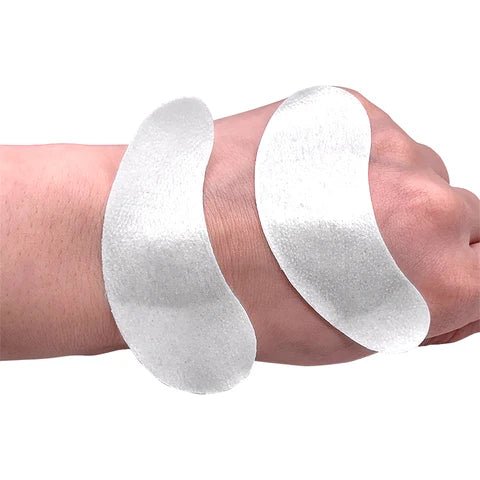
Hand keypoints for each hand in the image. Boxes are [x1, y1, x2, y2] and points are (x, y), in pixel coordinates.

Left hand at [204, 90, 479, 364]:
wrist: (167, 236)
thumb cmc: (243, 301)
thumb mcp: (346, 339)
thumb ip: (422, 311)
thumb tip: (456, 289)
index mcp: (434, 273)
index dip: (459, 278)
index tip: (429, 279)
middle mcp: (423, 200)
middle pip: (462, 216)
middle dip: (422, 237)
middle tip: (354, 250)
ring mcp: (384, 145)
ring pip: (418, 173)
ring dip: (384, 195)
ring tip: (314, 216)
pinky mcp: (347, 109)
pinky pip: (376, 141)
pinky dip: (352, 162)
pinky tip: (302, 184)